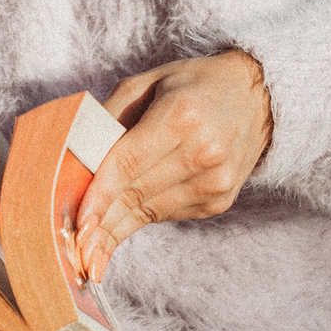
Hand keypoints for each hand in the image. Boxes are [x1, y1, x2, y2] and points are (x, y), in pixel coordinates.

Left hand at [72, 49, 271, 283]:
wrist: (259, 97)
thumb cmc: (192, 84)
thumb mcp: (147, 81)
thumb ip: (110, 116)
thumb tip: (75, 158)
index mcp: (182, 114)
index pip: (129, 163)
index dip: (99, 195)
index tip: (76, 222)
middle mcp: (205, 151)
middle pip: (137, 194)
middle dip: (100, 224)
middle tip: (70, 249)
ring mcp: (216, 181)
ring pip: (150, 212)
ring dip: (115, 230)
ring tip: (86, 248)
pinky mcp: (221, 200)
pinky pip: (167, 214)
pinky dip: (141, 217)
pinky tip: (119, 222)